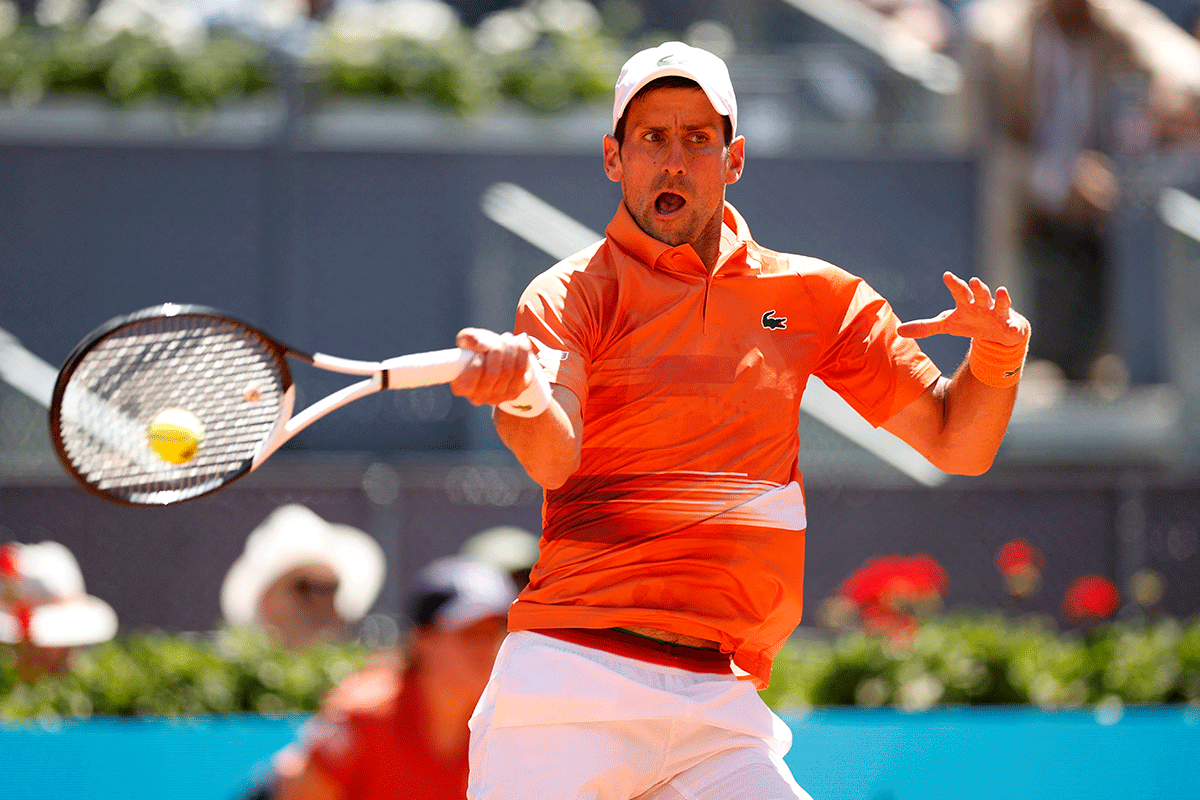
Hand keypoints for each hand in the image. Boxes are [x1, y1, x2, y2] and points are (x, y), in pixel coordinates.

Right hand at [451, 328, 536, 405]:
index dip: (477, 361)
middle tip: (498, 339)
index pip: (468, 382)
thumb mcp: (467, 340)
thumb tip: (483, 345)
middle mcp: (479, 397)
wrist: (497, 356)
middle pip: (492, 374)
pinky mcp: (515, 391)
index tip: (482, 349)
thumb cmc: (477, 349)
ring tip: (507, 338)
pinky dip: (523, 352)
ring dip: (510, 349)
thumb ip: (470, 339)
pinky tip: (520, 341)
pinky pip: (522, 371)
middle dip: (497, 350)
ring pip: (508, 371)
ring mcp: (498, 397)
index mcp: (461, 387)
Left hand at [896, 272, 1028, 345]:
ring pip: (998, 303)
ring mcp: (997, 313)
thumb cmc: (970, 323)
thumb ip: (925, 327)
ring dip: (998, 297)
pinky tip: (1014, 326)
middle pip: (978, 293)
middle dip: (976, 288)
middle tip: (973, 280)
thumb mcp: (947, 326)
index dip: (954, 283)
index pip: (959, 291)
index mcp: (966, 303)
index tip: (947, 275)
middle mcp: (981, 304)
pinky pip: (1013, 324)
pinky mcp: (1009, 325)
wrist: (996, 334)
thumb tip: (899, 330)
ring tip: (1000, 290)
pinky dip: (1014, 325)